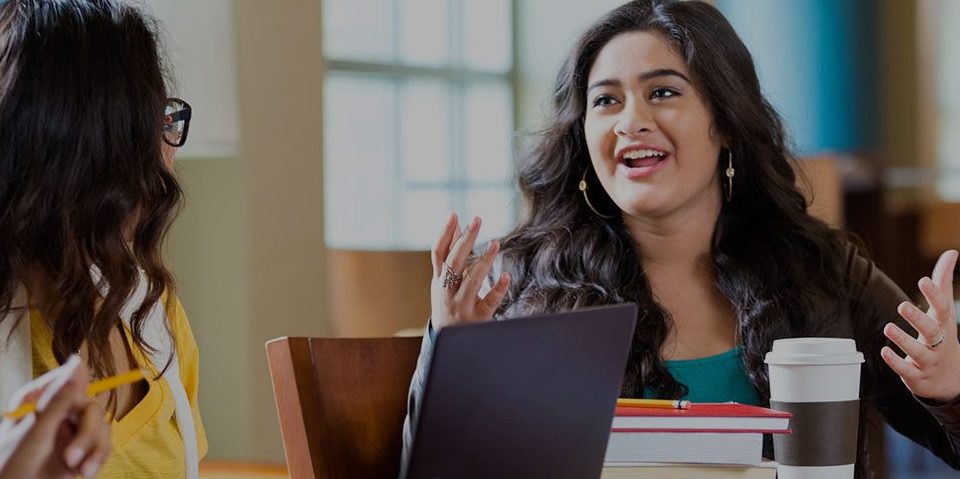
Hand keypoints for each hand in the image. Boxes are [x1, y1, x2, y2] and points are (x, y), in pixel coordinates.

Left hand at [0, 356, 110, 478]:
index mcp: (37, 404)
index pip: (65, 383)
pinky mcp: (80, 450)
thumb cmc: (17, 472)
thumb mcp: (37, 435)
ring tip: (84, 472)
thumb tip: (77, 363)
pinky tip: (85, 473)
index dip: (77, 388)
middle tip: (72, 459)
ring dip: (96, 450)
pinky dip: (98, 458)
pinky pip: (102, 445)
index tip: (80, 401)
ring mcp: (68, 433)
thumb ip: (59, 400)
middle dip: (88, 435)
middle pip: (90, 409)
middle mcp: (55, 414)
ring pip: (101, 427)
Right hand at [430, 213, 510, 330]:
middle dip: (465, 240)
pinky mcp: (477, 318)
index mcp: (439, 280)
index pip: (438, 253)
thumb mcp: (445, 280)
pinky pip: (488, 302)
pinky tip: (506, 276)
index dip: (444, 234)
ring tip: (495, 242)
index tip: (454, 215)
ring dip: (483, 261)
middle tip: (477, 220)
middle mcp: (447, 292)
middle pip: (454, 262)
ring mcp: (461, 305)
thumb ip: (451, 254)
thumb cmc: (450, 303)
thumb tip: (455, 223)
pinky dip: (497, 289)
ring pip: (471, 281)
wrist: (449, 343)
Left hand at [881, 250, 959, 402]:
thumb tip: (951, 252)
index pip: (943, 308)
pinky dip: (896, 362)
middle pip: (932, 330)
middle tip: (902, 305)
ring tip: (888, 327)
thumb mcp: (944, 311)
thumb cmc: (943, 337)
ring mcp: (929, 361)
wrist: (951, 380)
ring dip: (903, 340)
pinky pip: (907, 370)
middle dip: (918, 318)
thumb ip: (944, 281)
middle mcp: (939, 343)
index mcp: (944, 325)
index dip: (935, 294)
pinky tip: (883, 351)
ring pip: (918, 351)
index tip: (924, 280)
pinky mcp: (917, 375)